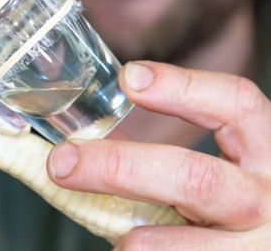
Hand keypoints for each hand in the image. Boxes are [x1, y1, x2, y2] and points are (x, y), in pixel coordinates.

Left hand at [47, 61, 270, 249]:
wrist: (256, 249)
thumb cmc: (226, 213)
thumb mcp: (216, 175)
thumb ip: (165, 160)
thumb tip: (78, 153)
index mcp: (263, 153)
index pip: (236, 103)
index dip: (182, 87)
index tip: (128, 78)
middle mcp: (268, 197)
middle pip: (193, 177)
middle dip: (118, 167)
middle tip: (62, 163)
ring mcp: (257, 246)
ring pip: (178, 246)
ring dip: (133, 240)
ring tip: (120, 239)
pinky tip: (132, 250)